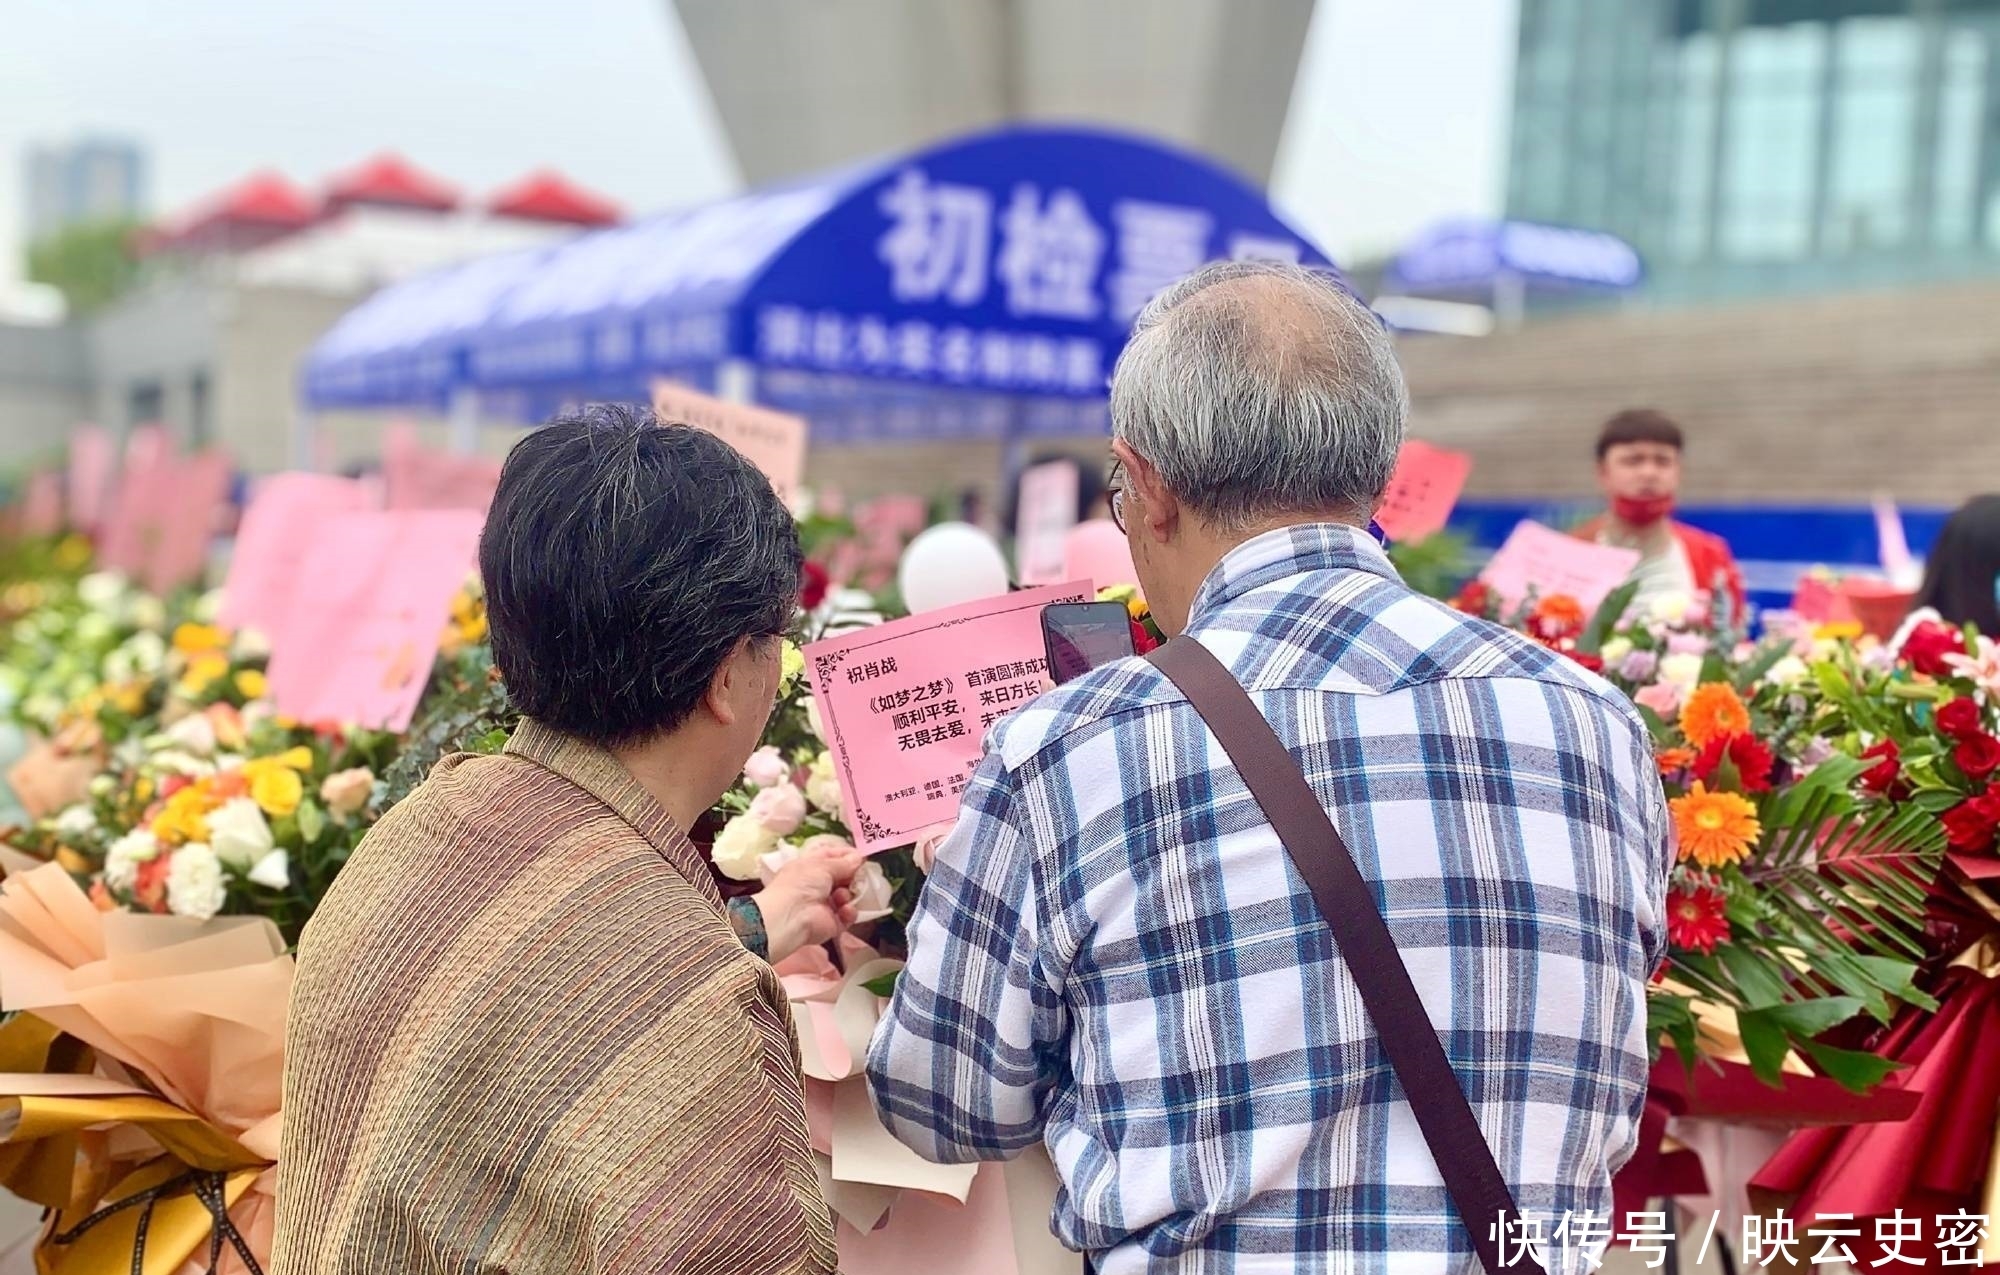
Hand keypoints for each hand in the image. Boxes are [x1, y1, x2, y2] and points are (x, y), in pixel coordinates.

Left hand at [753, 845, 865, 962]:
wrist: (791, 917)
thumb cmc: (801, 884)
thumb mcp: (822, 865)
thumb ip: (844, 862)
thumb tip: (858, 858)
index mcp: (809, 867)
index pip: (830, 856)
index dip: (845, 855)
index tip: (860, 856)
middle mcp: (816, 885)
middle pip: (842, 876)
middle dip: (852, 875)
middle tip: (860, 875)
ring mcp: (825, 904)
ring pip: (847, 895)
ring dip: (848, 894)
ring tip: (841, 896)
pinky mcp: (832, 922)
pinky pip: (847, 915)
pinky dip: (849, 912)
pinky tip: (844, 910)